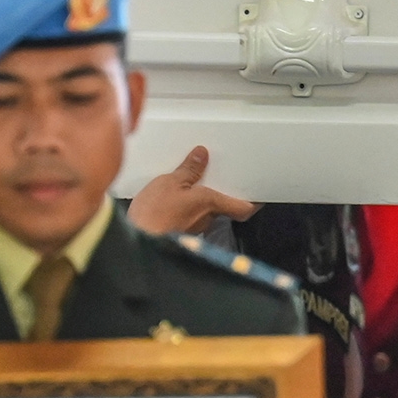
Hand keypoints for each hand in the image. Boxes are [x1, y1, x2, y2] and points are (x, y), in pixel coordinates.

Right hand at [126, 146, 259, 237]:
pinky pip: (188, 219)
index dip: (254, 202)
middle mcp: (207, 219)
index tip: (258, 194)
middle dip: (220, 195)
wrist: (138, 242)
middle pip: (223, 208)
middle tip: (218, 179)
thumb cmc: (155, 215)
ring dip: (201, 203)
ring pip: (205, 214)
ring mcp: (193, 230)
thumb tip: (202, 155)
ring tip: (192, 184)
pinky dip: (186, 210)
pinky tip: (174, 201)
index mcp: (210, 203)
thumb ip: (187, 170)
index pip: (243, 207)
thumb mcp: (169, 183)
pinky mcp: (179, 235)